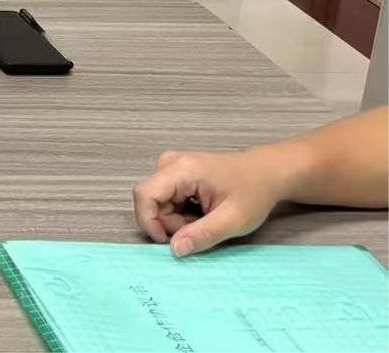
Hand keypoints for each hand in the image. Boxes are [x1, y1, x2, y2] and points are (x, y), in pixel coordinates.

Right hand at [132, 149, 285, 255]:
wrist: (267, 173)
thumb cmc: (254, 193)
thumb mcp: (234, 220)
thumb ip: (203, 235)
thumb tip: (175, 249)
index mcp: (183, 170)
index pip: (145, 195)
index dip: (148, 222)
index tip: (168, 242)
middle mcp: (171, 163)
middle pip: (152, 201)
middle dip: (171, 223)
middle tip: (200, 230)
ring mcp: (172, 166)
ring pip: (158, 202)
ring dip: (177, 220)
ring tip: (205, 220)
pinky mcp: (175, 173)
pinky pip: (165, 199)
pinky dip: (180, 213)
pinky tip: (201, 213)